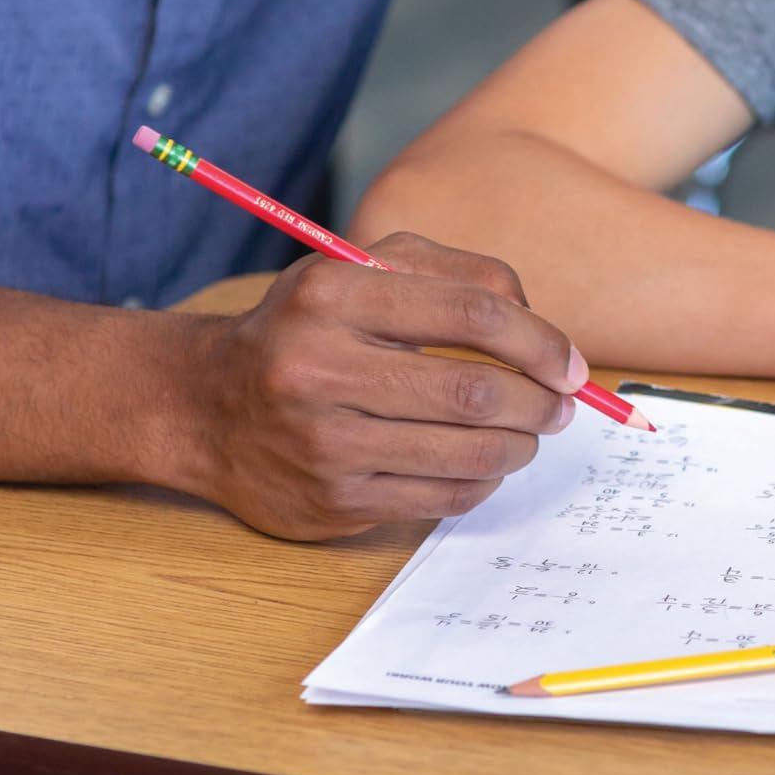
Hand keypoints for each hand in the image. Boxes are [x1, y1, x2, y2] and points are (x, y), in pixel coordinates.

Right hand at [171, 233, 586, 540]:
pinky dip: (481, 482)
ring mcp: (324, 444)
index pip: (472, 312)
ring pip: (466, 453)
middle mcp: (320, 369)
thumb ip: (453, 273)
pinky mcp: (332, 501)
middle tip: (560, 406)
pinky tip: (481, 464)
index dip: (540, 342)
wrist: (204, 406)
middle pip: (475, 392)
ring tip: (528, 435)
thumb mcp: (361, 273)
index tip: (571, 364)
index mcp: (333, 297)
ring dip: (519, 447)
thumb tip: (539, 322)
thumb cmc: (306, 331)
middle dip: (539, 403)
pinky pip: (441, 498)